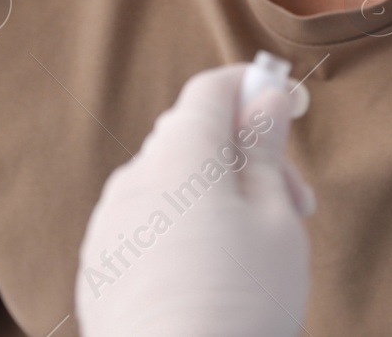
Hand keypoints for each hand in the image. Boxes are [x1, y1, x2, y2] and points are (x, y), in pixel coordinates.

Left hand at [76, 63, 314, 336]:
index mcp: (181, 154)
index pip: (212, 90)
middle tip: (293, 206)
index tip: (291, 110)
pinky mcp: (98, 267)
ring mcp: (109, 224)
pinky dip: (177, 232)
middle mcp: (134, 178)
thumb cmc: (241, 302)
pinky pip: (142, 226)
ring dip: (210, 196)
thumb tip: (265, 93)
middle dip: (242, 155)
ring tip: (251, 252)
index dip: (255, 91)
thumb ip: (265, 148)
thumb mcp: (276, 219)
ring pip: (166, 183)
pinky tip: (208, 279)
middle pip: (191, 136)